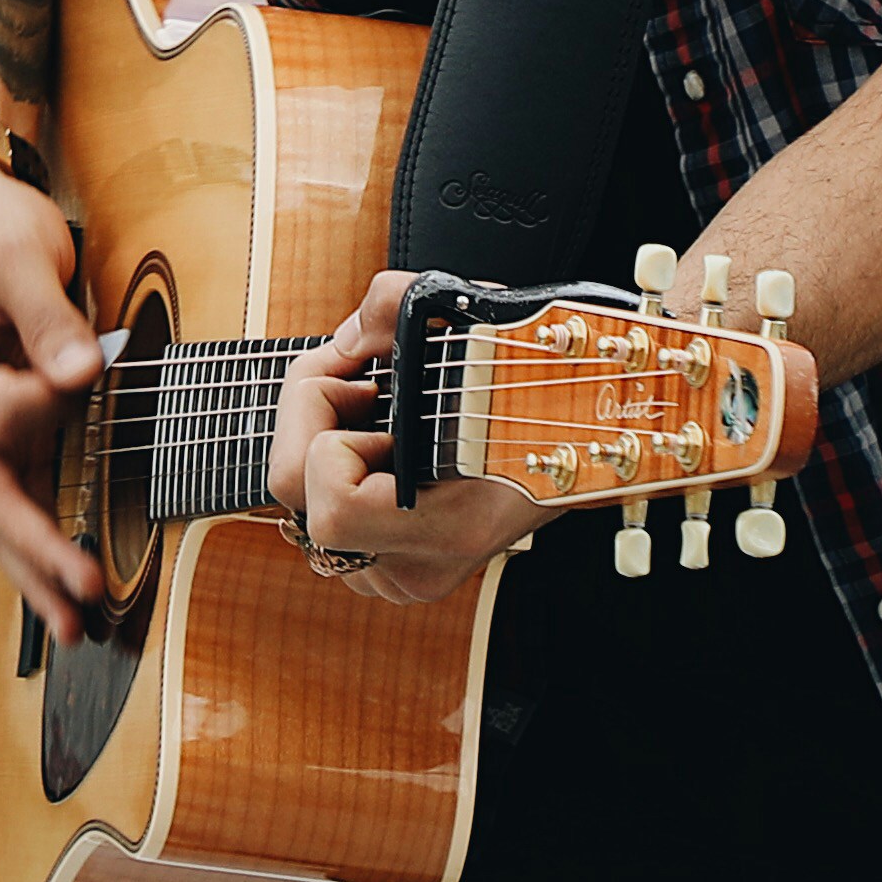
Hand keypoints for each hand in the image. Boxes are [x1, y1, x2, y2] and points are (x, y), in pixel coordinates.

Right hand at [0, 150, 106, 646]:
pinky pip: (12, 498)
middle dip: (34, 550)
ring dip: (34, 569)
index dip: (42, 400)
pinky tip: (60, 587)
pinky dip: (36, 544)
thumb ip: (46, 316)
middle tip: (81, 600)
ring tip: (73, 626)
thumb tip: (80, 377)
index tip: (83, 367)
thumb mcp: (18, 252)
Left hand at [269, 270, 539, 605]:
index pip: (332, 508)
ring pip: (305, 513)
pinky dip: (336, 474)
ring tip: (376, 415)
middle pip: (299, 505)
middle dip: (311, 427)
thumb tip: (345, 340)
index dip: (328, 433)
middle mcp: (416, 568)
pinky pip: (324, 521)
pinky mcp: (388, 570)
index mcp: (445, 530)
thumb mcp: (472, 318)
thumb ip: (392, 304)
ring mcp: (400, 576)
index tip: (369, 387)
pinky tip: (379, 446)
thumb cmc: (533, 381)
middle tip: (359, 388)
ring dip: (322, 449)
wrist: (582, 437)